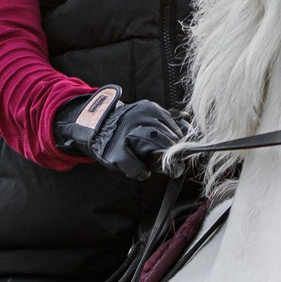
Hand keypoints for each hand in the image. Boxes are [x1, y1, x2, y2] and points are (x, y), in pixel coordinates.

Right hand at [53, 86, 186, 180]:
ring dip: (160, 162)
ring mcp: (128, 136)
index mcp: (149, 109)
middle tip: (175, 163)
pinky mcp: (118, 153)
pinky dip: (142, 172)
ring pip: (156, 153)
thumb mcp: (143, 114)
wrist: (93, 127)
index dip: (179, 142)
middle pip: (168, 141)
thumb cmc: (123, 125)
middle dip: (173, 154)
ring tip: (155, 164)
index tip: (180, 151)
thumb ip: (164, 118)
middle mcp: (139, 120)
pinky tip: (143, 171)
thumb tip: (187, 123)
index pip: (175, 128)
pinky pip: (139, 168)